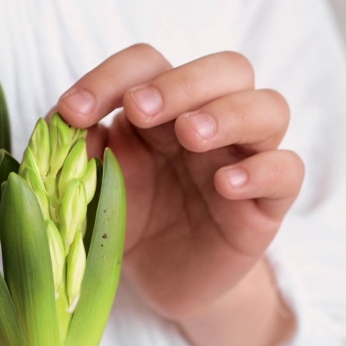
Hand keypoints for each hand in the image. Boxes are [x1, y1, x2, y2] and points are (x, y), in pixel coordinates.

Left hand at [56, 44, 299, 345]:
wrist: (162, 281)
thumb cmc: (129, 222)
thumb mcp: (91, 187)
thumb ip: (77, 154)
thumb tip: (58, 124)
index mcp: (164, 107)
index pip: (150, 63)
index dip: (111, 77)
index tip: (74, 113)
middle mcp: (212, 121)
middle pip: (226, 69)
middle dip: (181, 83)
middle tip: (140, 110)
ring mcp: (247, 158)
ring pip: (270, 108)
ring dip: (229, 113)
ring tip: (190, 136)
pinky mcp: (269, 203)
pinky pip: (288, 171)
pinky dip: (263, 170)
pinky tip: (227, 185)